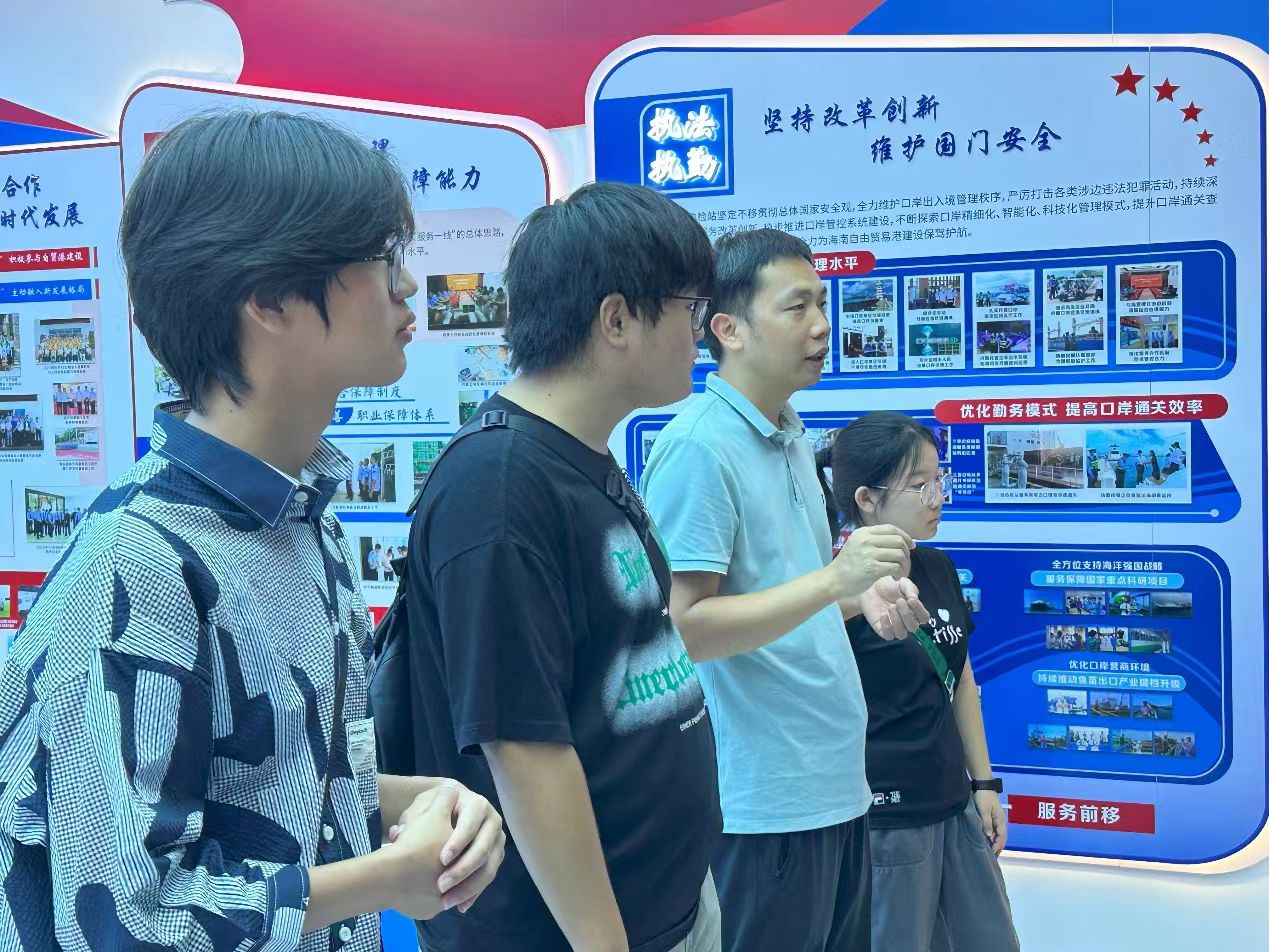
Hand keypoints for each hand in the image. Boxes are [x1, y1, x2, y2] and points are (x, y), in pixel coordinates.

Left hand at [390, 783, 506, 914]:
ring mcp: (496, 839)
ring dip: (468, 887)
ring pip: (488, 867)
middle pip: (482, 848)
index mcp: (475, 804)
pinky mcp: (495, 856)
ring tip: (446, 901)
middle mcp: (491, 820)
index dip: (458, 841)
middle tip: (441, 886)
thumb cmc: (429, 812)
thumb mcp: (421, 810)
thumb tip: (399, 831)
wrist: (442, 820)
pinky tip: (459, 905)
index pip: (471, 824)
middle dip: (462, 870)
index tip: (442, 860)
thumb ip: (413, 818)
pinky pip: (488, 878)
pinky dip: (474, 893)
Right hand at [831, 525, 912, 598]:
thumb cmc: (847, 564)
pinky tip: (894, 577)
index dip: (905, 536)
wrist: (833, 580)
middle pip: (898, 540)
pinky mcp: (873, 569)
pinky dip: (899, 573)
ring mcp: (869, 554)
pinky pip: (895, 567)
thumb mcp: (857, 543)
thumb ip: (874, 539)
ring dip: (903, 565)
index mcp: (864, 532)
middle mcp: (866, 540)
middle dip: (906, 552)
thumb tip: (900, 539)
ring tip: (898, 571)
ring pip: (899, 554)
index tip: (910, 546)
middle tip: (904, 562)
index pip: (891, 528)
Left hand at [861, 576, 929, 641]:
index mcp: (915, 611)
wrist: (870, 587)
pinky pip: (888, 636)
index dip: (919, 611)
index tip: (911, 600)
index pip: (924, 618)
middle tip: (898, 601)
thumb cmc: (889, 585)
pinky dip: (887, 627)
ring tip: (890, 608)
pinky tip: (883, 615)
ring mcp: (894, 627)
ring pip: (902, 634)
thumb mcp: (902, 583)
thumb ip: (911, 589)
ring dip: (897, 621)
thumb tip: (915, 598)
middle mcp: (906, 622)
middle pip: (913, 627)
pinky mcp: (882, 630)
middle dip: (906, 614)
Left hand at [973, 788, 1007, 854]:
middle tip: (993, 857)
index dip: (998, 845)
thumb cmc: (983, 797)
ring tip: (991, 851)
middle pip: (1002, 837)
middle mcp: (1000, 821)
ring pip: (998, 834)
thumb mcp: (984, 810)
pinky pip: (995, 830)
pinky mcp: (992, 816)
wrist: (983, 784)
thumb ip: (986, 822)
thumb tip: (989, 835)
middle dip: (998, 847)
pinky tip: (988, 840)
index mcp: (1000, 820)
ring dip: (996, 842)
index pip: (1001, 836)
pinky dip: (993, 837)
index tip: (993, 853)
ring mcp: (997, 819)